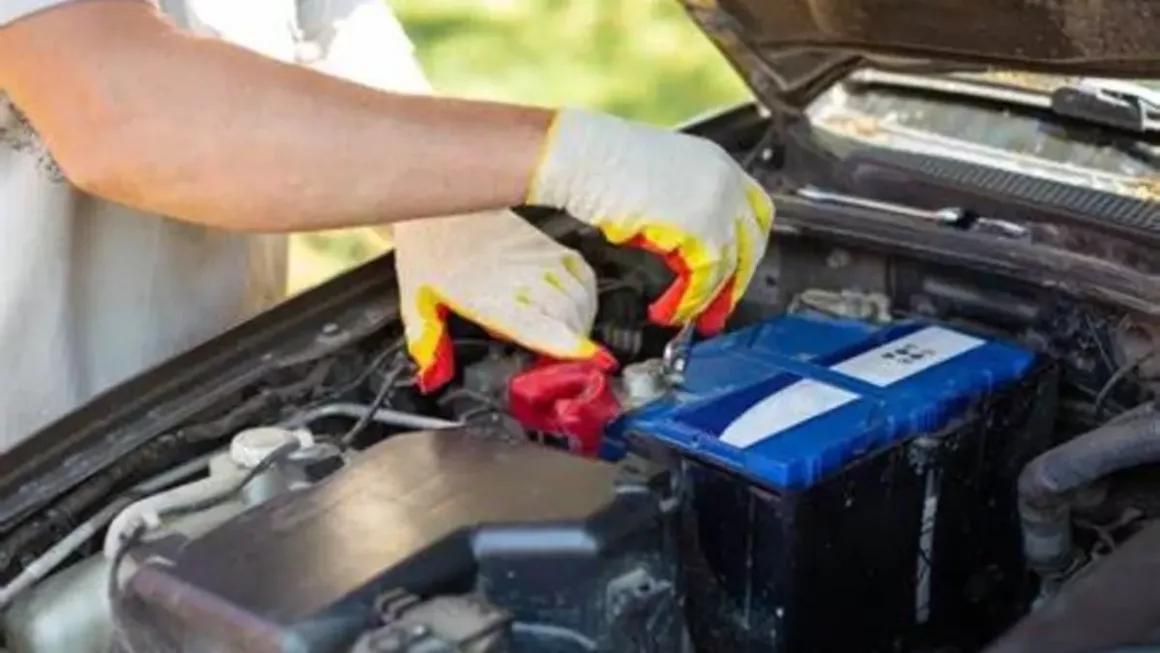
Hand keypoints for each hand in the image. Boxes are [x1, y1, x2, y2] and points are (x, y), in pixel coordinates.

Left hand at [392, 210, 614, 391]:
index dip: (564, 343)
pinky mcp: (548, 244)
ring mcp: (539, 259)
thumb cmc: (429, 248)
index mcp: (488, 296)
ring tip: (573, 337)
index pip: (537, 324)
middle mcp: (521, 277)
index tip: (586, 358)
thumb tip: (431, 377)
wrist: (442, 201)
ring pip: (580, 295)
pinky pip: (583, 272)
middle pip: (568, 315)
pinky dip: (588, 294)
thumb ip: (426, 339)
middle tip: (566, 361)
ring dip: (583, 321)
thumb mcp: (417, 298)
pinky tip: (581, 306)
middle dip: (574, 342)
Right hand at [527, 109, 773, 333]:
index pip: (755, 211)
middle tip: (718, 309)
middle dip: (734, 282)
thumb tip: (688, 248)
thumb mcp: (661, 182)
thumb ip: (686, 209)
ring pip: (729, 266)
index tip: (735, 272)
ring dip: (705, 299)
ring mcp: (717, 204)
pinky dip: (687, 300)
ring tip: (683, 315)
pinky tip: (668, 309)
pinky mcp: (701, 229)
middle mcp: (725, 182)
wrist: (582, 158)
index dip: (746, 247)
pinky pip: (705, 277)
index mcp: (718, 164)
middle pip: (750, 243)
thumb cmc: (604, 167)